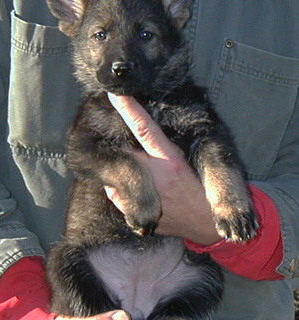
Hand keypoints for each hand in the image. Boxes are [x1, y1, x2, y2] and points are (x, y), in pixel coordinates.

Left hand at [106, 93, 221, 244]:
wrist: (205, 225)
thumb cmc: (198, 189)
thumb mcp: (186, 161)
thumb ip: (161, 149)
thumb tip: (137, 134)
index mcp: (170, 160)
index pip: (145, 128)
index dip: (129, 109)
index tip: (114, 93)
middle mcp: (154, 176)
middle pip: (122, 153)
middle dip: (122, 151)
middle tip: (139, 159)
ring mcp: (143, 196)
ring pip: (115, 175)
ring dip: (122, 173)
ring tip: (144, 181)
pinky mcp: (135, 213)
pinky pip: (116, 196)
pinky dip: (120, 191)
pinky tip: (139, 195)